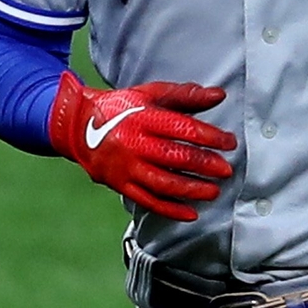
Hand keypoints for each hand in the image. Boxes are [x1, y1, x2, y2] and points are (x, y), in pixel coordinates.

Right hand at [48, 75, 233, 221]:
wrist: (78, 126)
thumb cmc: (121, 109)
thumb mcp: (149, 94)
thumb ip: (185, 96)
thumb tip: (219, 95)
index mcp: (143, 118)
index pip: (182, 129)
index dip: (210, 137)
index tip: (229, 143)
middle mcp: (133, 144)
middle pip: (175, 158)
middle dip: (204, 166)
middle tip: (226, 170)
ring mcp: (126, 167)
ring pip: (163, 183)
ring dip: (191, 190)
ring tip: (213, 192)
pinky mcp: (120, 184)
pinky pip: (148, 201)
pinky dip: (171, 210)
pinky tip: (191, 213)